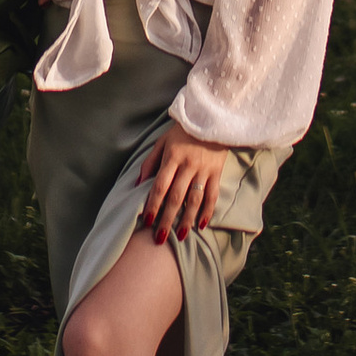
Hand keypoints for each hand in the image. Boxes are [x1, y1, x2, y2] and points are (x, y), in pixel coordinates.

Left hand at [137, 124, 229, 244]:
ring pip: (194, 199)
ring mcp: (204, 169)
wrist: (211, 117)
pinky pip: (212, 195)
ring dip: (187, 219)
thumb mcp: (162, 142)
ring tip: (179, 235)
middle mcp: (188, 165)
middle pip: (176, 196)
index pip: (160, 186)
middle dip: (167, 219)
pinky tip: (201, 224)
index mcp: (172, 157)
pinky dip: (207, 211)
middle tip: (160, 237)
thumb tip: (138, 184)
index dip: (153, 204)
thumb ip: (150, 163)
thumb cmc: (182, 132)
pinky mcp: (217, 172)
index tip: (147, 221)